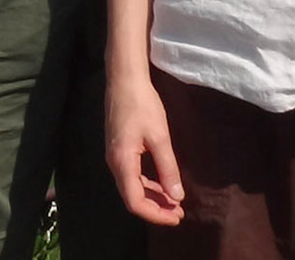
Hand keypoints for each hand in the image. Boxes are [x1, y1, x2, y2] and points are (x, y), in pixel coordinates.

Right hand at [105, 71, 183, 225]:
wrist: (124, 79)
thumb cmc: (142, 105)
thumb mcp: (159, 137)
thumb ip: (168, 168)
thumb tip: (177, 196)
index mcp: (122, 162)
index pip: (135, 201)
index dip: (155, 214)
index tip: (177, 216)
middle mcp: (114, 163)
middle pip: (132, 197)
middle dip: (156, 208)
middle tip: (179, 212)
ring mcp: (115, 156)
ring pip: (132, 187)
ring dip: (153, 197)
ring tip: (175, 201)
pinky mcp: (118, 149)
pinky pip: (132, 175)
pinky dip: (148, 184)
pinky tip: (163, 183)